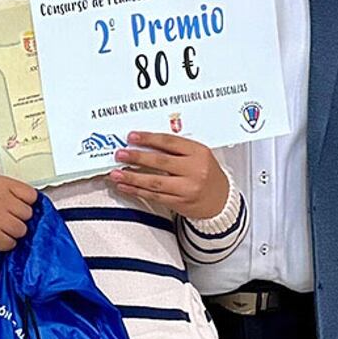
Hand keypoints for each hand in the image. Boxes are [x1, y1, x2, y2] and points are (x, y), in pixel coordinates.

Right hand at [0, 176, 37, 253]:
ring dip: (12, 232)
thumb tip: (32, 203)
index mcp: (0, 184)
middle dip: (18, 218)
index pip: (31, 195)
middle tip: (3, 218)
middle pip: (28, 214)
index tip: (16, 207)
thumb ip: (10, 192)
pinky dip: (4, 243)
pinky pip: (11, 243)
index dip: (25, 203)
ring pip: (21, 230)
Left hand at [109, 132, 228, 218]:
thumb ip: (176, 149)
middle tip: (121, 154)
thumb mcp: (198, 155)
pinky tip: (126, 186)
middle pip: (160, 161)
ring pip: (154, 181)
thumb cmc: (207, 175)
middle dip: (137, 157)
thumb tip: (145, 143)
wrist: (221, 200)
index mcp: (199, 153)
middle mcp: (194, 170)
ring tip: (116, 173)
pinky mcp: (180, 202)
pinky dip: (137, 190)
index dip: (148, 138)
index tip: (132, 137)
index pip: (170, 142)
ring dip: (131, 177)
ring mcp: (187, 188)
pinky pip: (154, 196)